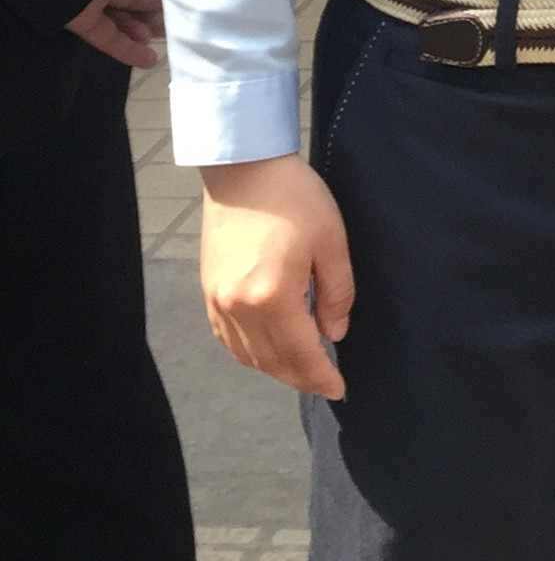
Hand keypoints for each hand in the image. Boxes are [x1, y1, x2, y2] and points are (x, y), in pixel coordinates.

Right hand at [199, 155, 354, 398]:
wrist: (244, 170)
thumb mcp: (331, 243)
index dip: (321, 376)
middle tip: (325, 383)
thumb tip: (335, 334)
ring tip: (302, 367)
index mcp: (272, 297)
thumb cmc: (295, 199)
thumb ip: (336, 294)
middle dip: (300, 377)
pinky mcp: (208, 291)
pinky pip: (227, 339)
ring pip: (246, 355)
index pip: (300, 353)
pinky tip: (268, 349)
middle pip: (271, 361)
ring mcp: (217, 301)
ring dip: (275, 368)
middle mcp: (238, 307)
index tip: (340, 390)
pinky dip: (249, 352)